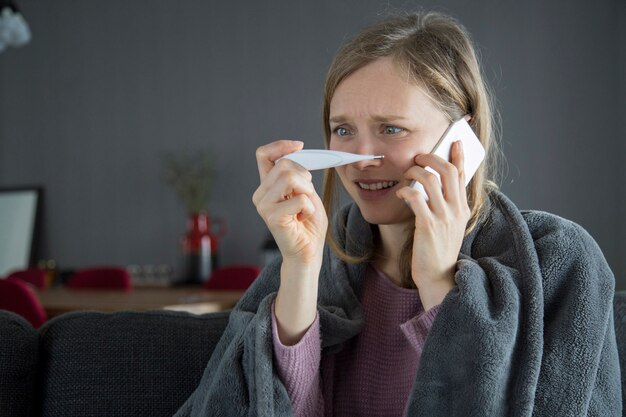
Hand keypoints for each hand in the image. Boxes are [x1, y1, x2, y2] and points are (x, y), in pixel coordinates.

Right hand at [252, 140, 327, 265]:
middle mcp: (261, 193)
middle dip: (305, 176)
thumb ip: (299, 175)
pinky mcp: (272, 217)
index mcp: (267, 185)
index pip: (264, 155)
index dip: (280, 146)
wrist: (308, 252)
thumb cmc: (308, 224)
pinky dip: (309, 208)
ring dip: (307, 192)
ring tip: (304, 207)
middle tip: (307, 195)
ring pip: (291, 177)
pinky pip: (299, 199)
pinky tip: (303, 219)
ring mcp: (264, 205)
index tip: (298, 146)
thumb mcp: (307, 192)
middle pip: (285, 164)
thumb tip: (297, 154)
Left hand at [395, 141, 469, 308]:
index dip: (459, 155)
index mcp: (463, 208)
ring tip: (407, 174)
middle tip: (419, 157)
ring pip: (431, 181)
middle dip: (432, 158)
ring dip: (415, 172)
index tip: (455, 140)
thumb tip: (433, 184)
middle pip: (448, 171)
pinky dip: (406, 191)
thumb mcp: (449, 225)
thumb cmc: (438, 249)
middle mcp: (457, 210)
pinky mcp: (428, 226)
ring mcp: (444, 218)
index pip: (463, 175)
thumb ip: (446, 205)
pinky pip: (416, 198)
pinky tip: (400, 193)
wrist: (438, 276)